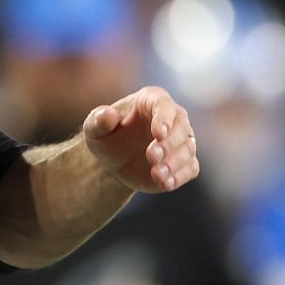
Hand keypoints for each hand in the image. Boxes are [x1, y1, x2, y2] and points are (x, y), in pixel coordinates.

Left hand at [82, 87, 198, 193]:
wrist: (114, 161)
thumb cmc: (106, 136)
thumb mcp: (94, 128)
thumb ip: (98, 120)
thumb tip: (107, 115)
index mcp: (152, 101)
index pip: (164, 106)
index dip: (163, 119)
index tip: (159, 134)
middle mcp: (173, 118)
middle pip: (181, 128)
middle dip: (169, 144)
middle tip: (151, 157)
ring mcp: (181, 141)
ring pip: (188, 149)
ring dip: (174, 163)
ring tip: (156, 174)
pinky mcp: (184, 162)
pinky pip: (190, 168)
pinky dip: (180, 176)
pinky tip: (165, 183)